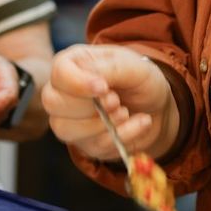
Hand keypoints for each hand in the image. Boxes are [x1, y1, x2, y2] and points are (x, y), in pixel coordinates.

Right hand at [42, 44, 174, 161]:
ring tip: (126, 113)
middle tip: (117, 102)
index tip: (104, 88)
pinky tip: (138, 123)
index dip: (78, 84)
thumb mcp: (133, 65)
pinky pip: (93, 147)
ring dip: (102, 125)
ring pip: (65, 130)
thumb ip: (111, 69)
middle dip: (89, 107)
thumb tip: (95, 84)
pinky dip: (121, 136)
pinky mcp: (83, 142)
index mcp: (73, 63)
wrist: (157, 107)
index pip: (59, 73)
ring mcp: (69, 120)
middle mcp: (64, 91)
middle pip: (53, 103)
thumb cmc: (140, 79)